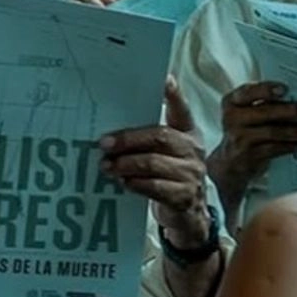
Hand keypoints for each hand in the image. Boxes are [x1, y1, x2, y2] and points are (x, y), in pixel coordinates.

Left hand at [99, 77, 208, 243]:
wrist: (188, 216)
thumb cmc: (169, 177)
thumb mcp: (164, 154)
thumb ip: (148, 138)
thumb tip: (112, 130)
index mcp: (188, 133)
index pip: (182, 110)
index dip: (175, 95)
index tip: (165, 80)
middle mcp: (193, 150)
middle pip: (160, 137)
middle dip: (128, 139)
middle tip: (103, 143)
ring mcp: (191, 174)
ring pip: (154, 163)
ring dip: (125, 164)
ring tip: (106, 165)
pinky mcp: (184, 197)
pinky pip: (155, 187)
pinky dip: (135, 183)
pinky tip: (122, 182)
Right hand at [208, 81, 296, 209]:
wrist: (230, 161)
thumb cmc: (245, 129)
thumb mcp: (245, 112)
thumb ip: (262, 102)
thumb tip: (296, 98)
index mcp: (232, 102)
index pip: (248, 92)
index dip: (266, 90)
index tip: (285, 89)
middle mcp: (232, 119)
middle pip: (264, 112)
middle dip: (290, 111)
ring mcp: (240, 138)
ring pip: (272, 132)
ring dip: (295, 131)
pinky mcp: (249, 156)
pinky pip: (274, 149)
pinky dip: (290, 146)